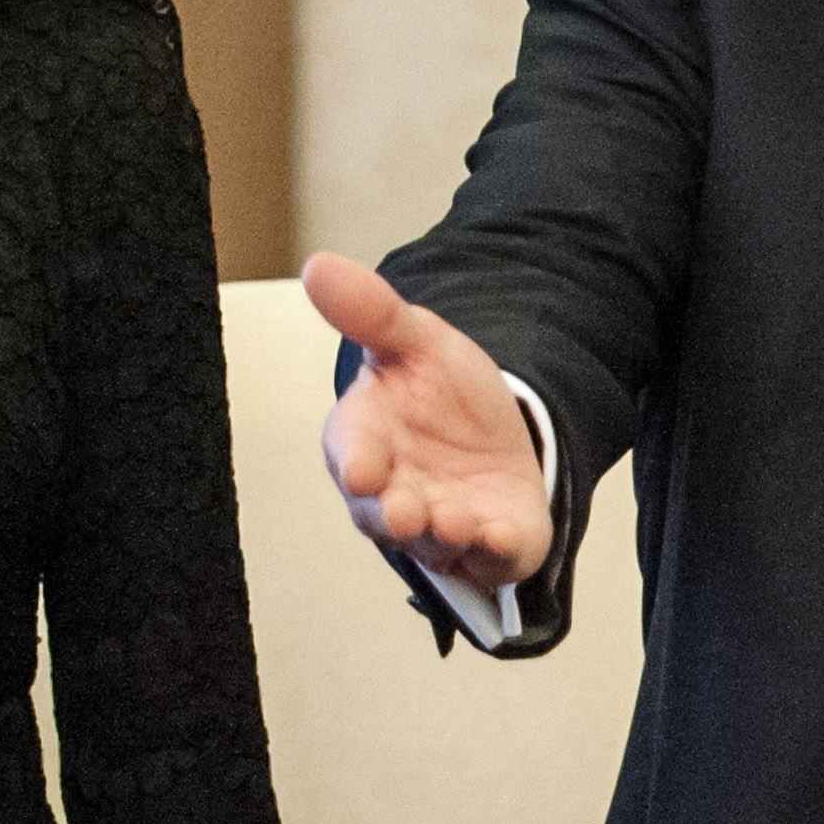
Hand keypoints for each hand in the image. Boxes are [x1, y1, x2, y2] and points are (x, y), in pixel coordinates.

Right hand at [305, 252, 551, 589]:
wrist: (504, 426)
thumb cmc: (440, 390)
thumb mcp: (415, 340)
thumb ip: (372, 313)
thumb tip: (319, 265)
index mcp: (366, 442)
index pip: (351, 453)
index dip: (357, 462)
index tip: (363, 469)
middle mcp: (395, 493)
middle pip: (382, 514)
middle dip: (391, 515)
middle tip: (401, 512)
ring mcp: (443, 525)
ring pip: (434, 543)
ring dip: (442, 534)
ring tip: (455, 521)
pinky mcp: (493, 544)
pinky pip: (492, 558)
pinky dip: (496, 551)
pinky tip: (504, 536)